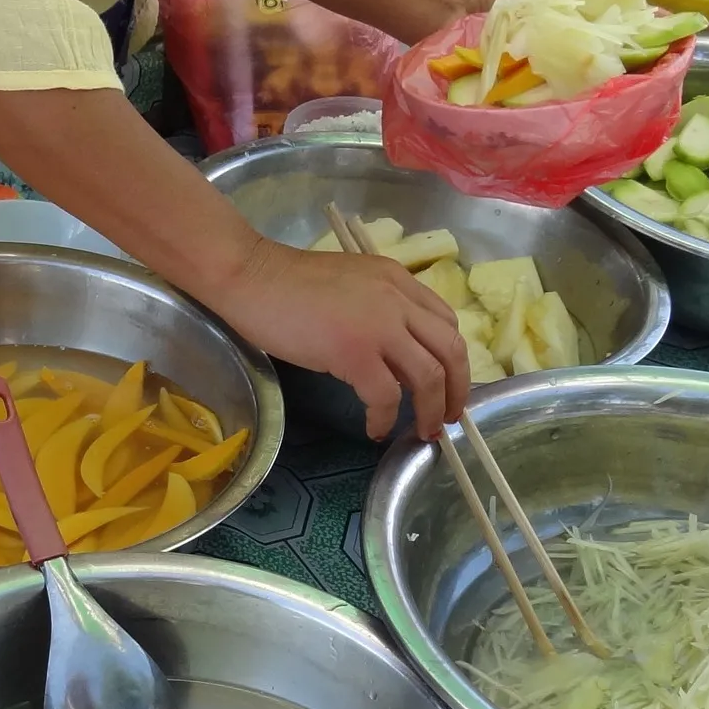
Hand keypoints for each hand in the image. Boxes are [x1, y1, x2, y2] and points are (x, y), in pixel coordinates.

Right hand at [213, 240, 469, 440]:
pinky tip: (374, 429)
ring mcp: (379, 326)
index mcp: (398, 281)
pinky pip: (386, 396)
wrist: (251, 276)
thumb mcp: (350, 284)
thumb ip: (377, 308)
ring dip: (431, 411)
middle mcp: (398, 300)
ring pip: (429, 377)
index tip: (446, 383)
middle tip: (448, 417)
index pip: (446, 322)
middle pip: (450, 350)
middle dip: (457, 390)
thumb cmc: (286, 283)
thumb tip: (390, 351)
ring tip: (423, 432)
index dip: (452, 359)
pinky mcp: (354, 352)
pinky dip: (384, 418)